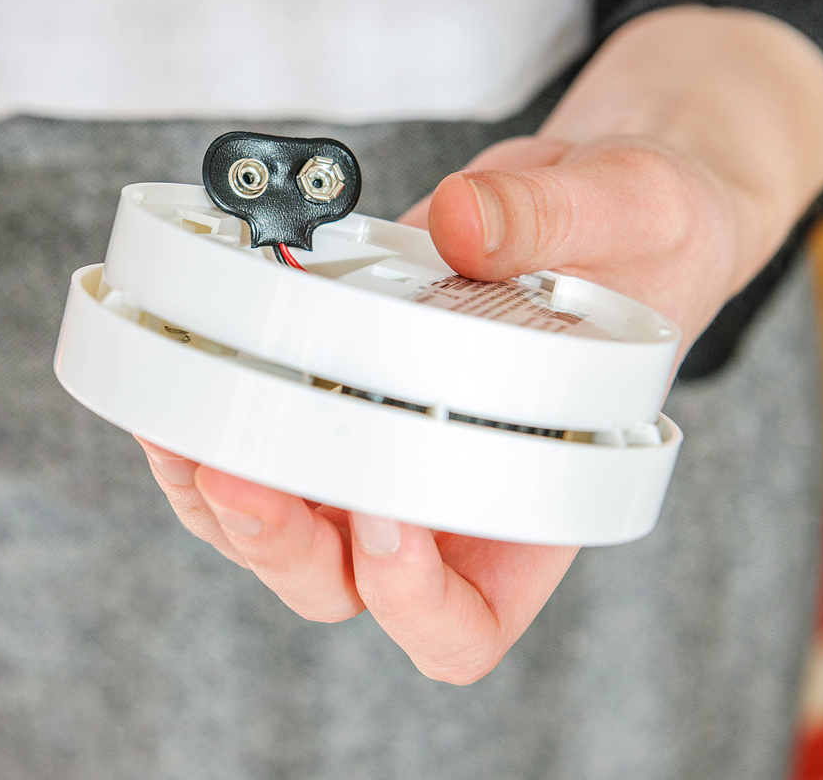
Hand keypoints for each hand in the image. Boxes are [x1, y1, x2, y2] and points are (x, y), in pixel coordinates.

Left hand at [142, 5, 822, 680]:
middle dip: (279, 543)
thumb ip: (552, 220)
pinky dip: (201, 419)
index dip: (415, 601)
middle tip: (238, 469)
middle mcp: (443, 495)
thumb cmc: (643, 235)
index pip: (466, 621)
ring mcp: (373, 446)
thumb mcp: (633, 208)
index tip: (390, 517)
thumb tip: (463, 221)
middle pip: (340, 584)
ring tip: (180, 425)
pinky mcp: (326, 388)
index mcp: (535, 500)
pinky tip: (179, 368)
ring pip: (275, 528)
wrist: (589, 200)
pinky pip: (248, 441)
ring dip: (217, 496)